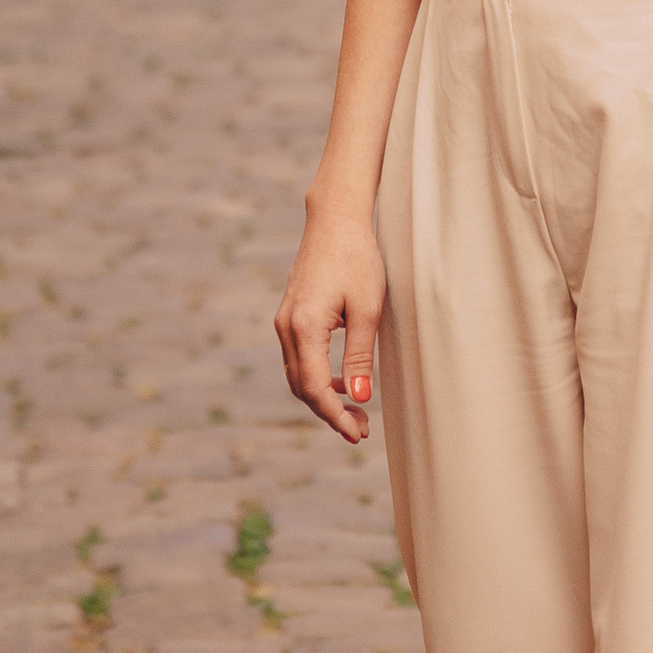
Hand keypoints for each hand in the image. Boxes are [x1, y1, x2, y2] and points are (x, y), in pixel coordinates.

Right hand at [277, 201, 386, 444]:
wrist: (335, 220)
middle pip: (302, 388)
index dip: (335, 416)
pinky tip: (342, 380)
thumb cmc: (357, 258)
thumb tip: (359, 397)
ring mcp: (285, 321)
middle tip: (360, 428)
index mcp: (305, 327)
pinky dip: (317, 377)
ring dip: (323, 397)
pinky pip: (298, 358)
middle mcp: (287, 327)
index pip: (315, 388)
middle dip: (329, 412)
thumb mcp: (367, 309)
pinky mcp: (290, 315)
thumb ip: (360, 355)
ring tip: (355, 410)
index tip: (358, 432)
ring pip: (297, 375)